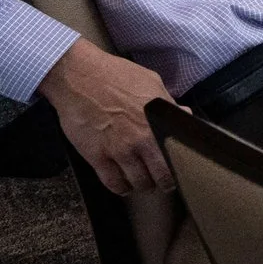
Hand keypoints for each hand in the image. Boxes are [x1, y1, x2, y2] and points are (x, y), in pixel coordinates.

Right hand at [38, 37, 173, 194]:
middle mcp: (141, 140)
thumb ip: (168, 103)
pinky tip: (123, 185)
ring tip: (143, 182)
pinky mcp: (96, 156)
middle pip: (161, 175)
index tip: (181, 167)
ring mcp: (118, 150)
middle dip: (164, 182)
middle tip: (164, 183)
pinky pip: (112, 182)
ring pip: (138, 182)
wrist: (79, 76)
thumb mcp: (150, 82)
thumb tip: (183, 114)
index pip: (178, 153)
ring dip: (142, 185)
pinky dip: (120, 188)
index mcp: (158, 121)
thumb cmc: (115, 75)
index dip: (181, 164)